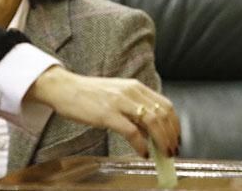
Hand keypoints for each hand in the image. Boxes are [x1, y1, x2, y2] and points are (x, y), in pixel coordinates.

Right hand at [26, 66, 179, 157]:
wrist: (65, 88)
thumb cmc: (90, 94)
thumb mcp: (117, 95)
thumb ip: (134, 108)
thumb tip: (151, 131)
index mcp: (135, 86)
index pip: (166, 105)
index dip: (175, 124)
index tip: (176, 138)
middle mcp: (131, 92)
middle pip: (163, 114)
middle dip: (171, 136)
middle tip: (171, 151)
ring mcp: (119, 102)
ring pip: (152, 122)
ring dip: (161, 141)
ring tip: (161, 154)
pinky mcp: (107, 114)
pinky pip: (132, 132)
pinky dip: (142, 145)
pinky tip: (142, 153)